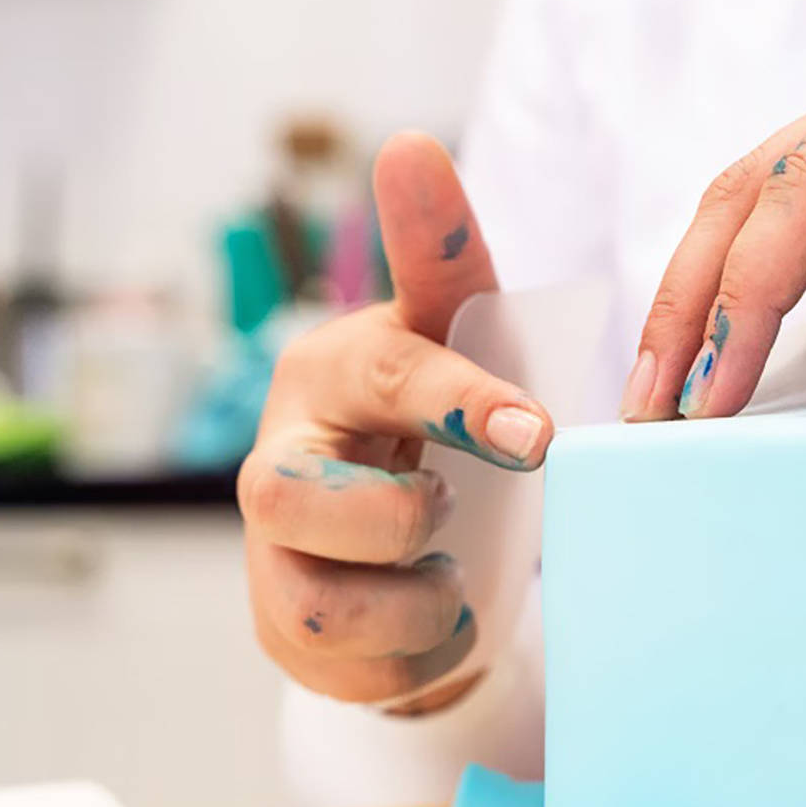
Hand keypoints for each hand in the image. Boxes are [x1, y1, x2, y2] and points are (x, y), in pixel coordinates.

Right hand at [239, 133, 552, 713]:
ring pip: (331, 597)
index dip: (462, 402)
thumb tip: (410, 145)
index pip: (390, 374)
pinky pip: (364, 661)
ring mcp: (268, 549)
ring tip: (444, 565)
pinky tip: (431, 609)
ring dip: (421, 595)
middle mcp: (278, 453)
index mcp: (336, 369)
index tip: (536, 433)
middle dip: (398, 519)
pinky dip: (424, 644)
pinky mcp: (280, 623)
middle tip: (452, 513)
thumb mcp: (460, 339)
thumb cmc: (436, 419)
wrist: (402, 540)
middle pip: (300, 497)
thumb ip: (445, 256)